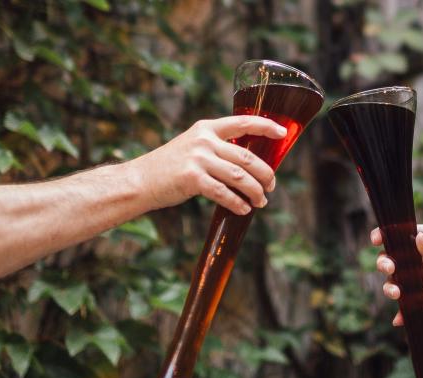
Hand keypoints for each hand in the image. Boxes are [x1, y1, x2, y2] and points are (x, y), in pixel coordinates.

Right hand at [131, 116, 286, 214]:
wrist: (141, 180)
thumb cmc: (171, 167)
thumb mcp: (193, 147)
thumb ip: (217, 148)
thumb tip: (248, 164)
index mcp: (207, 128)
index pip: (243, 122)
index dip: (266, 126)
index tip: (282, 134)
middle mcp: (204, 140)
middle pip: (247, 157)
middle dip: (265, 174)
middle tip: (271, 186)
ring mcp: (198, 158)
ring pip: (240, 176)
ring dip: (255, 191)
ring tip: (261, 202)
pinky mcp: (192, 178)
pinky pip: (224, 193)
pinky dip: (237, 203)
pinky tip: (243, 209)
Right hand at [371, 224, 422, 325]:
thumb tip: (418, 241)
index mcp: (420, 238)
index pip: (396, 235)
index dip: (383, 236)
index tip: (376, 240)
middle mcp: (413, 257)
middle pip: (390, 259)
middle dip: (384, 263)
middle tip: (389, 268)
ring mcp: (417, 276)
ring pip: (395, 282)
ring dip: (390, 287)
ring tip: (396, 293)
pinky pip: (408, 302)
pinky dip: (401, 312)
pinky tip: (398, 320)